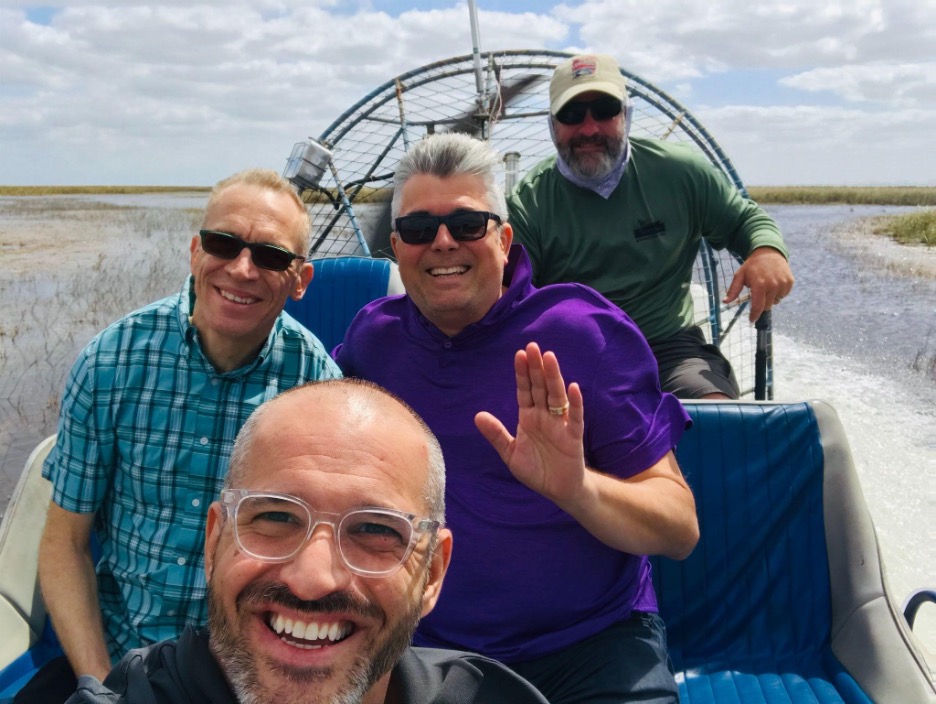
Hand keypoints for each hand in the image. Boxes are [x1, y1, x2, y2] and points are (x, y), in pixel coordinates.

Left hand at [474, 342, 586, 504]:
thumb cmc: (536, 469)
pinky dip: (575, 403)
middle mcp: (545, 416)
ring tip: (550, 358)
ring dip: (554, 377)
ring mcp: (560, 424)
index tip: (519, 354)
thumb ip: (496, 434)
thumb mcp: (510, 453)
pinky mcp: (573, 436)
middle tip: (533, 346)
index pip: (524, 390)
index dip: (522, 373)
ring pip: (557, 396)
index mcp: (529, 417)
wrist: (558, 490)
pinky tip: (573, 388)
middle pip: (540, 387)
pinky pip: (575, 417)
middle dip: (536, 368)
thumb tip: (477, 416)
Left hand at [723, 246, 793, 321]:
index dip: (754, 315)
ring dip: (770, 298)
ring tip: (766, 286)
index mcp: (759, 285)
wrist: (769, 252)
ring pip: (776, 301)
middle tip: (758, 293)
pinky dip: (778, 293)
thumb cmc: (752, 265)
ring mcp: (783, 283)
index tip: (751, 319)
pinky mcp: (790, 282)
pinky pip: (783, 295)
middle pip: (767, 306)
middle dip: (761, 304)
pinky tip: (773, 284)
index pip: (758, 306)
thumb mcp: (740, 275)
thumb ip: (733, 290)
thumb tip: (725, 302)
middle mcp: (773, 285)